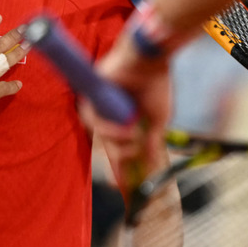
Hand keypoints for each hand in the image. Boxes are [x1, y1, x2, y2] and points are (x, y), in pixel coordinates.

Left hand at [95, 30, 171, 190]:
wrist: (151, 61)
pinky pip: (93, 119)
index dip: (117, 162)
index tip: (119, 184)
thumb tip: (151, 163)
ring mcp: (98, 103)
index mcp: (121, 116)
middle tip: (134, 150)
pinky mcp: (90, 94)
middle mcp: (108, 111)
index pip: (114, 144)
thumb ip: (150, 142)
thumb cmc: (156, 85)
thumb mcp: (157, 120)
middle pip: (104, 142)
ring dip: (116, 140)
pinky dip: (109, 129)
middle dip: (119, 153)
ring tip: (133, 136)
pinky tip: (126, 130)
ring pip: (98, 133)